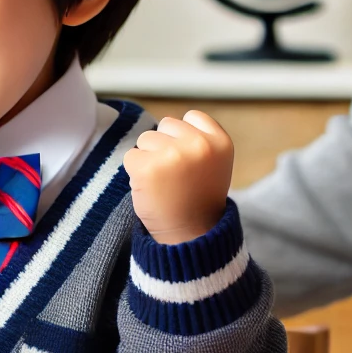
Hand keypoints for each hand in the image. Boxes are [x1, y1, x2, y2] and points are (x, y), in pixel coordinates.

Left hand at [123, 110, 232, 244]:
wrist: (190, 235)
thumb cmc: (197, 199)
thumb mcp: (214, 164)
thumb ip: (199, 140)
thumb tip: (166, 123)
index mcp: (220, 142)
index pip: (191, 117)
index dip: (183, 137)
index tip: (189, 162)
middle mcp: (199, 145)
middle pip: (165, 125)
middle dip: (165, 146)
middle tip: (176, 176)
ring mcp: (173, 155)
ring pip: (146, 139)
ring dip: (149, 159)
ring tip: (164, 183)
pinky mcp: (147, 168)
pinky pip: (130, 156)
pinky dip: (135, 172)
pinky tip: (150, 188)